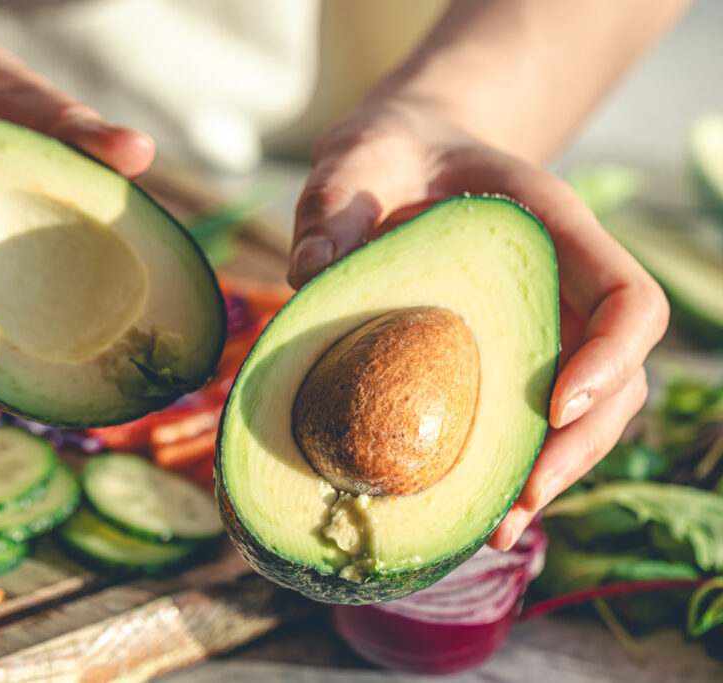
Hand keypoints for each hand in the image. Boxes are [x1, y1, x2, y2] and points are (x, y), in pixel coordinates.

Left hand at [289, 101, 667, 548]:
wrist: (396, 163)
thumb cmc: (382, 158)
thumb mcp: (352, 166)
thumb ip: (334, 209)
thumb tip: (308, 273)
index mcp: (552, 228)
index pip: (627, 297)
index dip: (611, 356)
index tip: (556, 407)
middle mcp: (563, 284)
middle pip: (620, 375)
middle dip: (581, 445)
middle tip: (520, 501)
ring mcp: (542, 324)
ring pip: (587, 412)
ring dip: (554, 473)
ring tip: (497, 528)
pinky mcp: (507, 356)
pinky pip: (531, 417)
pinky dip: (513, 465)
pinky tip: (473, 508)